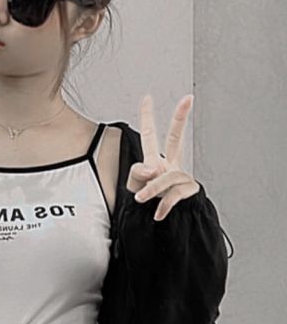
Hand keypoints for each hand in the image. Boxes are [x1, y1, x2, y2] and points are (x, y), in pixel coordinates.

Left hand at [127, 94, 200, 221]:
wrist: (162, 225)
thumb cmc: (146, 201)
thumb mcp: (134, 186)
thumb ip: (137, 173)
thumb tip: (152, 168)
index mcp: (155, 160)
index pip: (150, 135)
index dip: (147, 117)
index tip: (147, 98)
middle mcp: (170, 165)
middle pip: (175, 138)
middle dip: (181, 118)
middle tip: (188, 99)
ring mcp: (181, 176)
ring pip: (167, 175)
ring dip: (152, 188)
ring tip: (141, 199)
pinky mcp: (189, 190)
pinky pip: (175, 193)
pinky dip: (164, 204)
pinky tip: (158, 213)